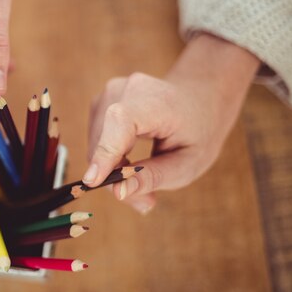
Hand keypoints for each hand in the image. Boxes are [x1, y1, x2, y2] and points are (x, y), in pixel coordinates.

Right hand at [84, 34, 259, 213]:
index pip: (121, 122)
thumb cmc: (198, 131)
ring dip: (112, 170)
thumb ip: (153, 177)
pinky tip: (131, 165)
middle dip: (115, 176)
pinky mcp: (101, 102)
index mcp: (156, 101)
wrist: (199, 98)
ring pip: (96, 144)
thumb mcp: (188, 164)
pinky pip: (96, 139)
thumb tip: (118, 191)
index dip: (105, 152)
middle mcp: (127, 89)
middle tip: (144, 201)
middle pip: (104, 141)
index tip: (92, 181)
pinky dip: (109, 159)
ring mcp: (110, 92)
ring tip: (143, 183)